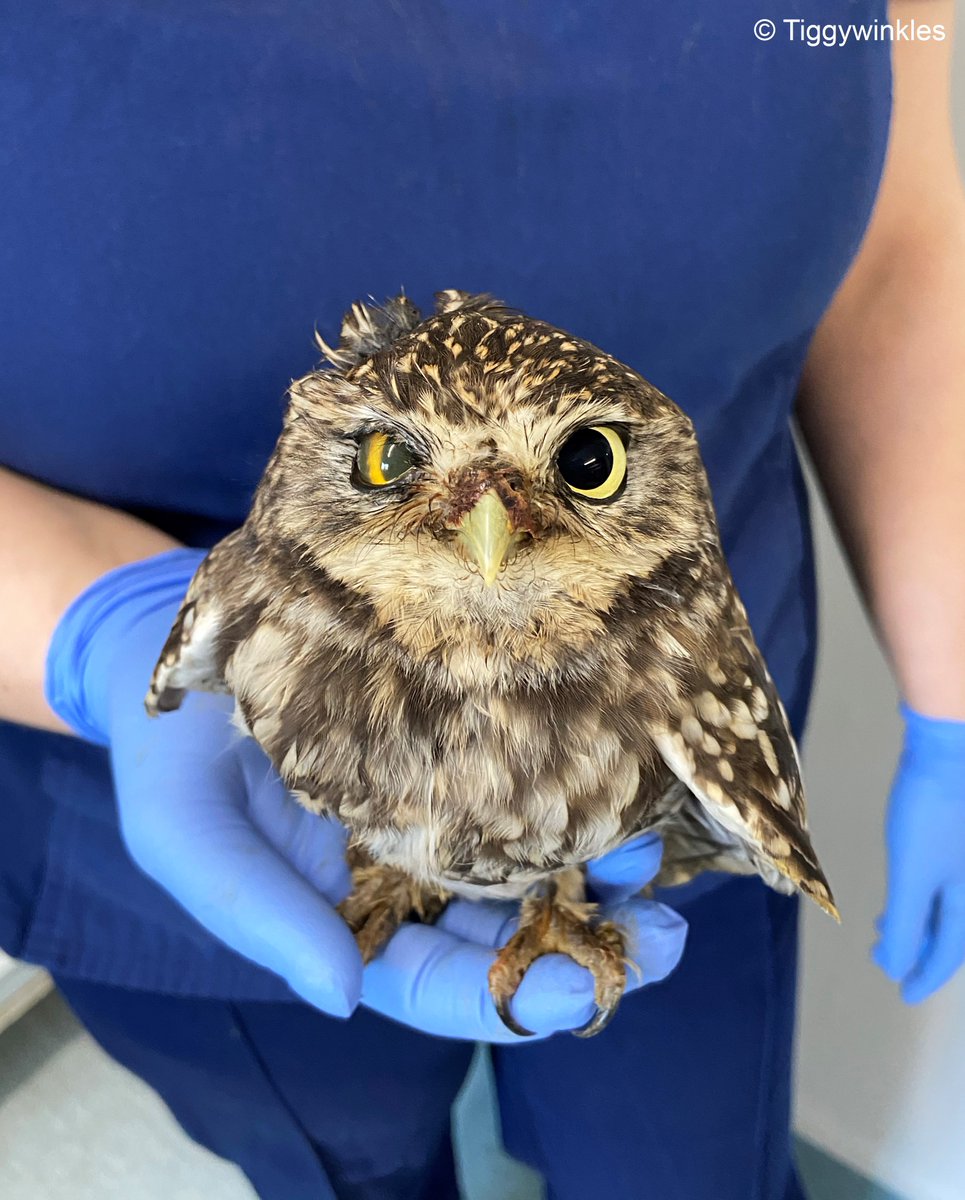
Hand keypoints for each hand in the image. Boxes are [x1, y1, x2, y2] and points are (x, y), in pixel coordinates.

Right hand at [46, 550, 686, 1037]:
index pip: (431, 982)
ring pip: (531, 861)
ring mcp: (437, 802)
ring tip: (657, 860)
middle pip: (505, 935)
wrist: (177, 641)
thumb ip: (254, 916)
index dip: (504, 1001)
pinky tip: (619, 781)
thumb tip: (340, 996)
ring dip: (601, 871)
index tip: (577, 992)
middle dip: (588, 946)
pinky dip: (575, 789)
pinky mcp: (458, 736)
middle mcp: (406, 868)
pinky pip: (526, 776)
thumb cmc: (173, 751)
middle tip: (666, 940)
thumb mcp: (185, 836)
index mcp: (345, 915)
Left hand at [874, 705, 964, 1003]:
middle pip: (952, 930)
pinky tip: (907, 881)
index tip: (902, 992)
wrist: (950, 748)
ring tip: (888, 924)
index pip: (949, 951)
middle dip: (919, 947)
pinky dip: (925, 893)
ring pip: (948, 904)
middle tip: (887, 956)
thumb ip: (908, 920)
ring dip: (919, 920)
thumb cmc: (933, 812)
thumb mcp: (913, 871)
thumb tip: (896, 966)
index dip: (924, 974)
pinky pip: (947, 880)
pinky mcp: (960, 834)